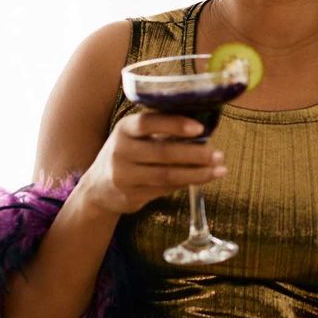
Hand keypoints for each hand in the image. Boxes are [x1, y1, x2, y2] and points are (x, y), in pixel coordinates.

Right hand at [76, 113, 226, 215]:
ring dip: (197, 173)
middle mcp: (120, 150)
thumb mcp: (136, 136)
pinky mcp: (130, 195)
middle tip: (218, 154)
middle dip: (195, 153)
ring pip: (167, 174)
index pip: (149, 123)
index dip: (175, 125)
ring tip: (219, 169)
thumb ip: (162, 130)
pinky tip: (203, 179)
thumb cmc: (129, 154)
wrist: (98, 187)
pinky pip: (164, 188)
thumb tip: (205, 128)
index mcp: (125, 128)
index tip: (200, 128)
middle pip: (163, 152)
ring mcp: (123, 175)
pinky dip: (186, 183)